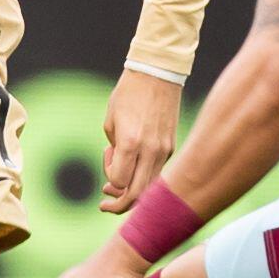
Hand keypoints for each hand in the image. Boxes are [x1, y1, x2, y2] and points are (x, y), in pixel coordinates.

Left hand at [97, 67, 182, 213]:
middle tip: (106, 204)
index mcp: (131, 143)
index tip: (106, 161)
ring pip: (151, 187)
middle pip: (137, 194)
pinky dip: (144, 176)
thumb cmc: (128, 94)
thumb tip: (119, 171)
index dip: (109, 180)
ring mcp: (164, 150)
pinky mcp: (172, 146)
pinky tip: (134, 164)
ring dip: (133, 191)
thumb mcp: (110, 121)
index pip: (119, 182)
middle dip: (120, 205)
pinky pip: (157, 172)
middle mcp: (150, 150)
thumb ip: (114, 150)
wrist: (158, 73)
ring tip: (118, 186)